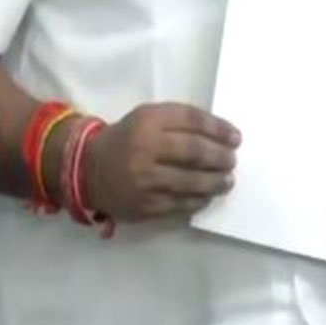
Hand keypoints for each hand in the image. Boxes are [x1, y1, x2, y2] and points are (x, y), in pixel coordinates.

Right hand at [84, 103, 240, 222]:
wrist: (89, 170)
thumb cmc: (128, 138)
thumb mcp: (148, 117)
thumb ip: (182, 120)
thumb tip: (222, 135)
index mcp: (147, 122)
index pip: (192, 122)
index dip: (219, 129)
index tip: (236, 137)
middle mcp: (144, 151)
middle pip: (195, 152)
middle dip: (220, 157)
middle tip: (232, 160)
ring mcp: (144, 182)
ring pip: (191, 182)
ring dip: (216, 182)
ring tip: (227, 180)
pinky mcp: (144, 207)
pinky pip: (180, 205)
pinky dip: (199, 200)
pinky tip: (207, 195)